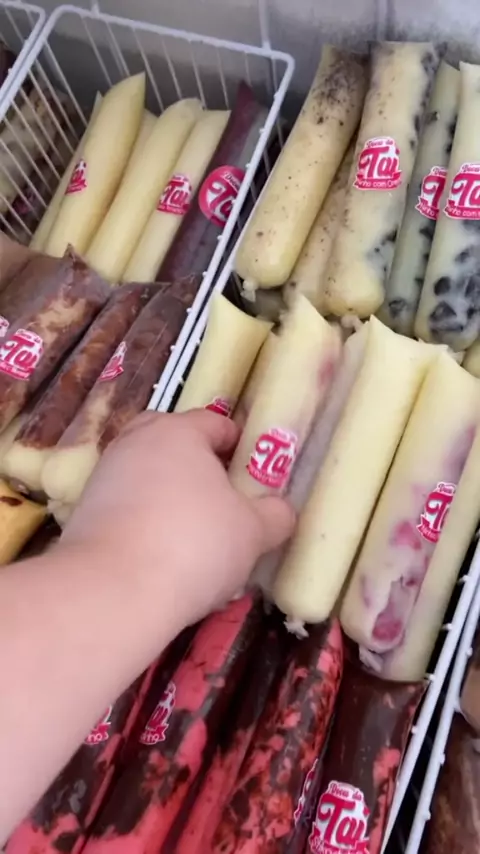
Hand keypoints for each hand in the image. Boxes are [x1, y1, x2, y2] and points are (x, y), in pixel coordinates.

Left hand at [61, 410, 294, 632]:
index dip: (239, 444)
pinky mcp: (85, 511)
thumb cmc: (195, 544)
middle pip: (171, 439)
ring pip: (145, 472)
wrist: (113, 589)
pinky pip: (126, 503)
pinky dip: (144, 517)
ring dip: (167, 490)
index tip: (253, 472)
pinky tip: (161, 550)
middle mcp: (137, 442)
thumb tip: (281, 510)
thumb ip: (274, 515)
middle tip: (220, 494)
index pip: (214, 422)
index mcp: (178, 432)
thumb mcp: (253, 532)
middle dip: (195, 460)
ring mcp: (105, 475)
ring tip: (192, 529)